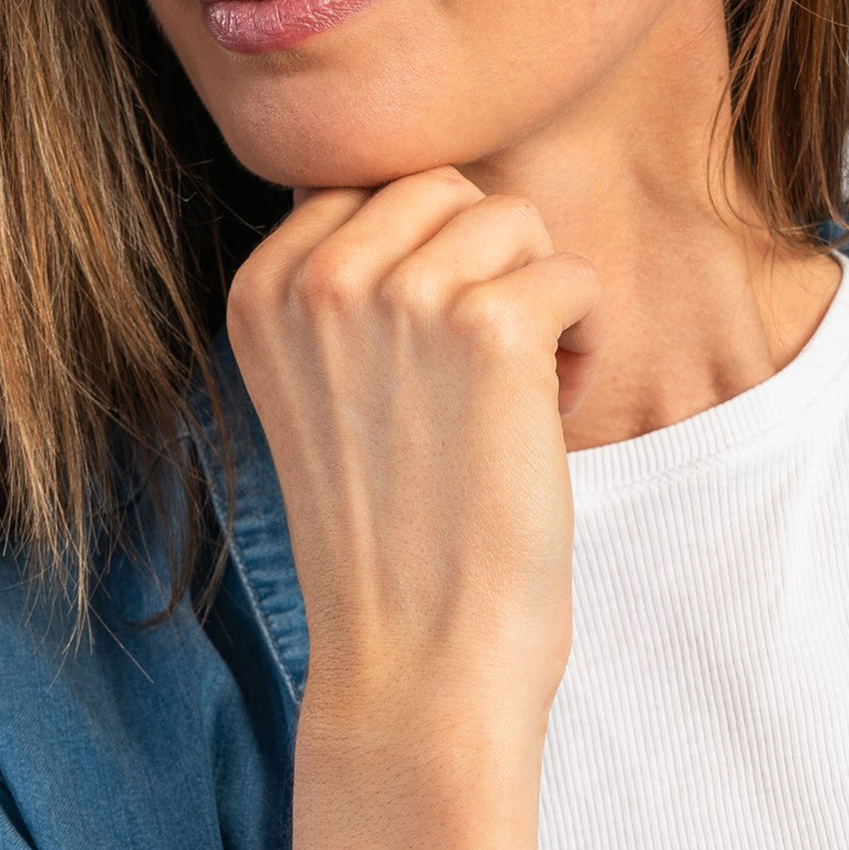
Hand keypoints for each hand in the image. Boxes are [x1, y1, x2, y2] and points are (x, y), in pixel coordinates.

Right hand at [225, 166, 603, 721]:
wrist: (418, 660)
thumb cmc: (391, 543)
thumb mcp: (327, 401)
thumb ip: (351, 300)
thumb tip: (442, 206)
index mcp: (261, 294)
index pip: (368, 190)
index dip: (427, 260)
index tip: (436, 353)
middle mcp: (318, 280)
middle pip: (443, 189)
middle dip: (486, 265)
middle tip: (492, 370)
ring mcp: (401, 297)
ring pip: (514, 222)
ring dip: (539, 301)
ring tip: (524, 398)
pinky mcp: (490, 330)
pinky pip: (574, 276)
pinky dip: (588, 341)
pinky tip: (556, 414)